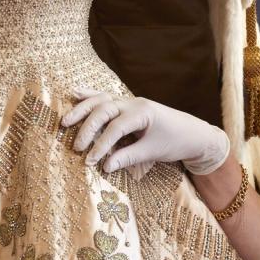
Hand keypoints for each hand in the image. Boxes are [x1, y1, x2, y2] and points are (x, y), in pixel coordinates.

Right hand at [61, 90, 229, 174]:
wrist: (193, 133)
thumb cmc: (176, 142)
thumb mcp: (153, 152)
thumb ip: (129, 157)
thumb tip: (105, 166)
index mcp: (143, 112)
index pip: (116, 127)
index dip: (102, 145)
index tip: (92, 161)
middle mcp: (134, 103)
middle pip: (104, 110)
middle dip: (88, 128)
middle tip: (77, 147)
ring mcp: (130, 101)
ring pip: (101, 100)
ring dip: (82, 110)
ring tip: (65, 122)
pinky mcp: (127, 105)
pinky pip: (105, 97)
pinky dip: (89, 95)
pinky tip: (74, 93)